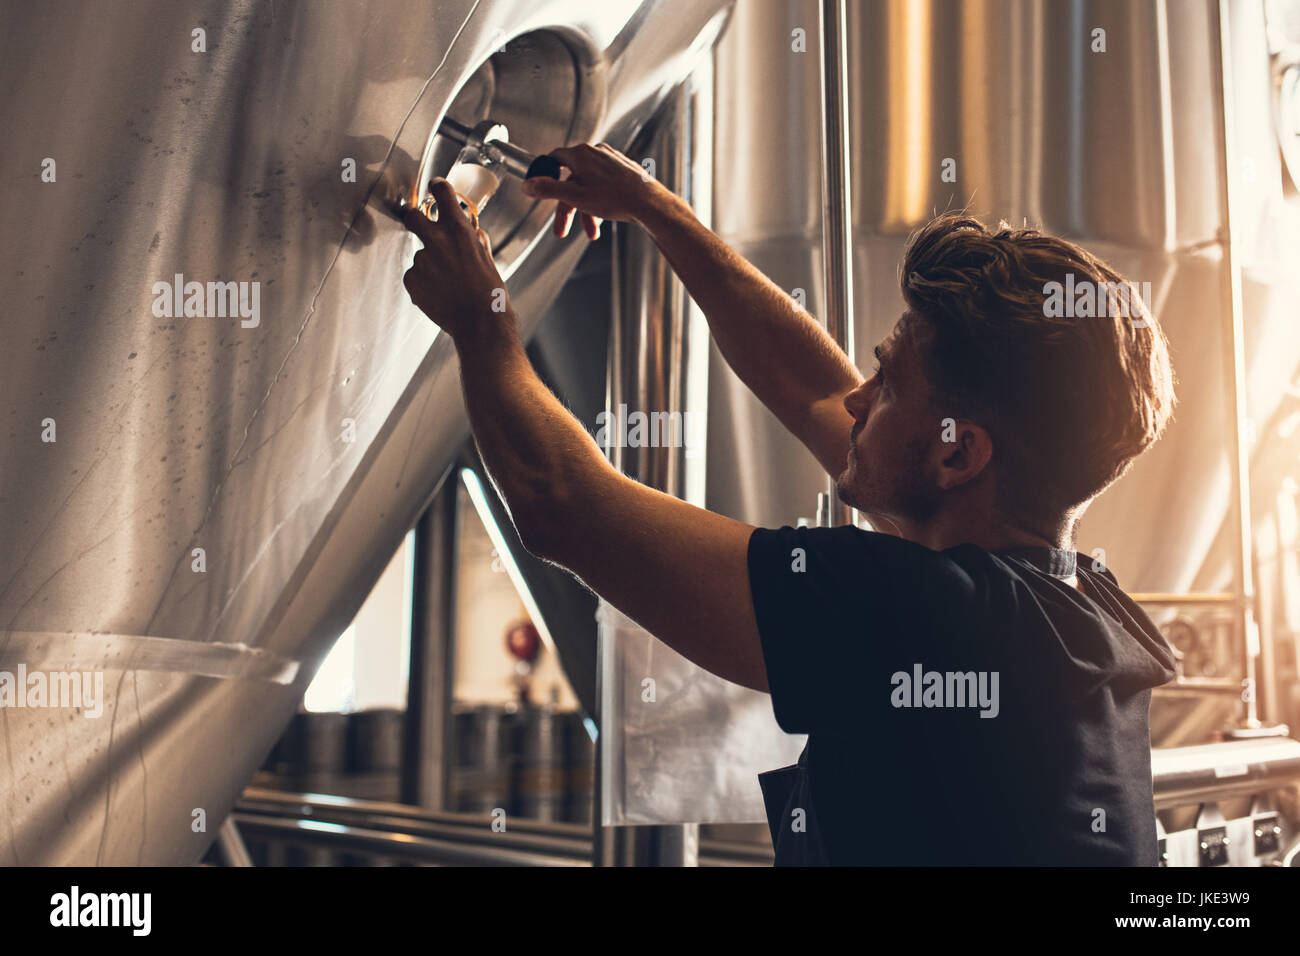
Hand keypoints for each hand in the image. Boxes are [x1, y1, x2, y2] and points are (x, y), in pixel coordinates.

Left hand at [402, 179, 511, 340]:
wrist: (480, 322)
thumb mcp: (488, 257)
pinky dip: (424, 283)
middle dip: (414, 218)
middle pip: (412, 216)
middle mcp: (437, 240)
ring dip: (429, 264)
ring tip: (447, 284)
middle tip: (419, 226)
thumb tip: (471, 232)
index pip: (441, 192)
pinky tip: (440, 293)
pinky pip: (415, 276)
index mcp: (459, 229)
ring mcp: (422, 260)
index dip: (437, 187)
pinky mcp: (412, 279)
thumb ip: (475, 239)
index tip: (435, 188)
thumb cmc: (489, 292)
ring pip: (420, 255)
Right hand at [521, 142, 672, 239]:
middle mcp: (596, 153)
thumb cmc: (615, 198)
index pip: (554, 158)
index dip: (545, 174)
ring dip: (585, 211)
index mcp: (581, 155)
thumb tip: (527, 185)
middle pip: (572, 179)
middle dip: (567, 207)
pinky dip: (599, 203)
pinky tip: (603, 220)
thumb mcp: (575, 197)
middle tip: (561, 230)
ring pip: (589, 186)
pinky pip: (604, 186)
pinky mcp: (623, 170)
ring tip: (591, 231)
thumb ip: (548, 190)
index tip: (539, 187)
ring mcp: (611, 161)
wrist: (649, 203)